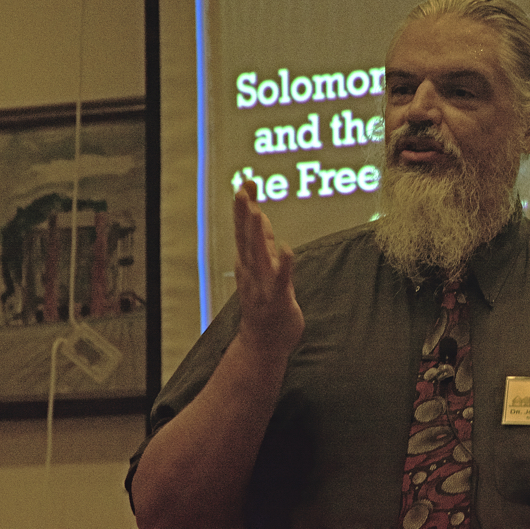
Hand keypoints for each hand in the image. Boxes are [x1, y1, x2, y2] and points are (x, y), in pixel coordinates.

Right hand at [233, 181, 304, 354]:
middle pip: (246, 239)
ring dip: (258, 235)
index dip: (243, 208)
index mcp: (248, 262)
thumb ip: (262, 241)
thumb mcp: (263, 267)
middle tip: (242, 191)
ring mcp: (262, 286)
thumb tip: (259, 215)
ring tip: (258, 214)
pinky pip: (281, 280)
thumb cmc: (265, 303)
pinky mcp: (277, 300)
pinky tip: (287, 248)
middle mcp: (252, 271)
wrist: (263, 344)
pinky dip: (283, 265)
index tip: (244, 184)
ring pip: (259, 257)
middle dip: (244, 215)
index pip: (244, 230)